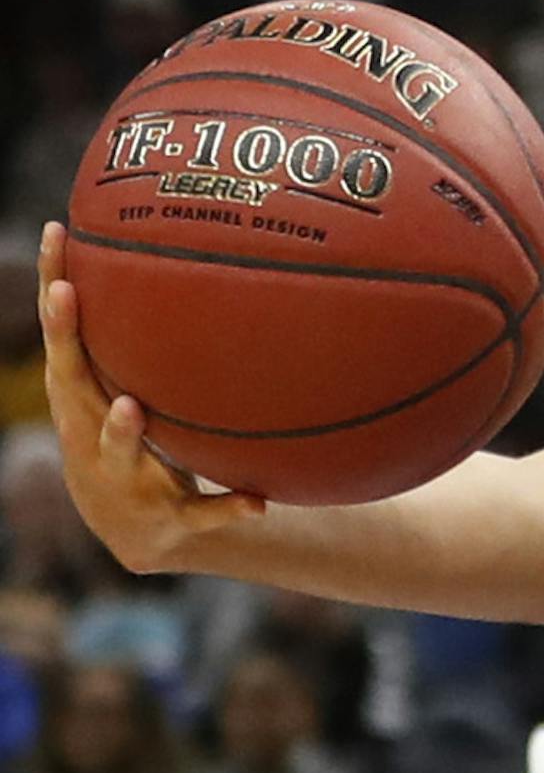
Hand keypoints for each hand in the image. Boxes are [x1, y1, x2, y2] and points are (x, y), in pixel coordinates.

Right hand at [37, 220, 266, 574]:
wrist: (134, 534)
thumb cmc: (123, 441)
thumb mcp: (116, 393)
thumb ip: (129, 338)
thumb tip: (151, 245)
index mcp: (82, 403)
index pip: (62, 338)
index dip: (55, 290)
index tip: (57, 238)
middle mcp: (92, 437)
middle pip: (73, 388)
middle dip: (67, 345)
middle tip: (66, 298)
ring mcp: (129, 480)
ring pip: (121, 454)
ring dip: (121, 432)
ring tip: (129, 407)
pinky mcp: (170, 518)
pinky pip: (202, 513)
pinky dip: (229, 508)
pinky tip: (259, 502)